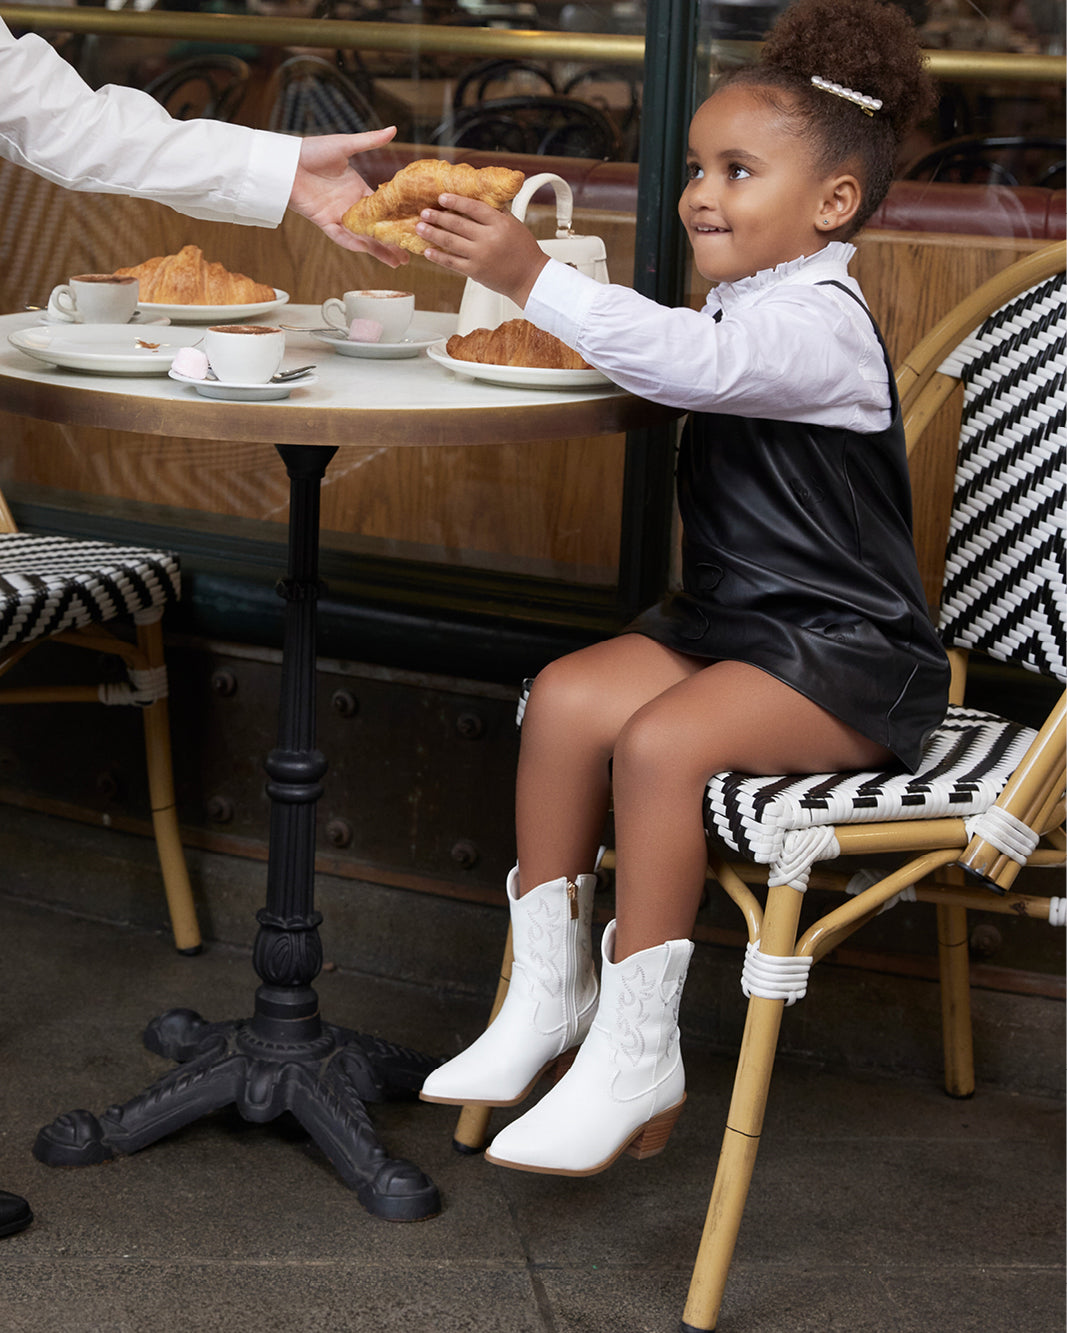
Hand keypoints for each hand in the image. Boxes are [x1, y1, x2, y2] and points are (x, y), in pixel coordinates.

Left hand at [288, 127, 408, 266]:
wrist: (285, 161)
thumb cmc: (312, 150)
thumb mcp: (345, 144)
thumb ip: (370, 141)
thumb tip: (394, 129)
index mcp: (358, 189)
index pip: (382, 209)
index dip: (397, 220)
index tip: (413, 229)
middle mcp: (350, 205)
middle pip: (376, 229)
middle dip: (392, 243)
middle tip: (411, 255)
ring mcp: (337, 215)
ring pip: (362, 237)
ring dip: (378, 250)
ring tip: (397, 262)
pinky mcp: (323, 220)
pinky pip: (340, 236)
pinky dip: (353, 243)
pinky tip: (368, 250)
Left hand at [417, 194, 548, 307]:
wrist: (530, 278)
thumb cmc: (524, 251)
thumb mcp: (514, 225)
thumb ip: (496, 213)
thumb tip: (479, 200)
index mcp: (499, 223)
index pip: (473, 207)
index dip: (455, 201)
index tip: (441, 197)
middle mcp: (488, 239)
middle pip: (457, 224)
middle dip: (437, 217)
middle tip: (424, 212)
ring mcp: (480, 256)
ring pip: (450, 242)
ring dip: (432, 233)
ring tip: (420, 227)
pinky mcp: (475, 271)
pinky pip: (452, 262)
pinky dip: (438, 256)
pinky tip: (428, 251)